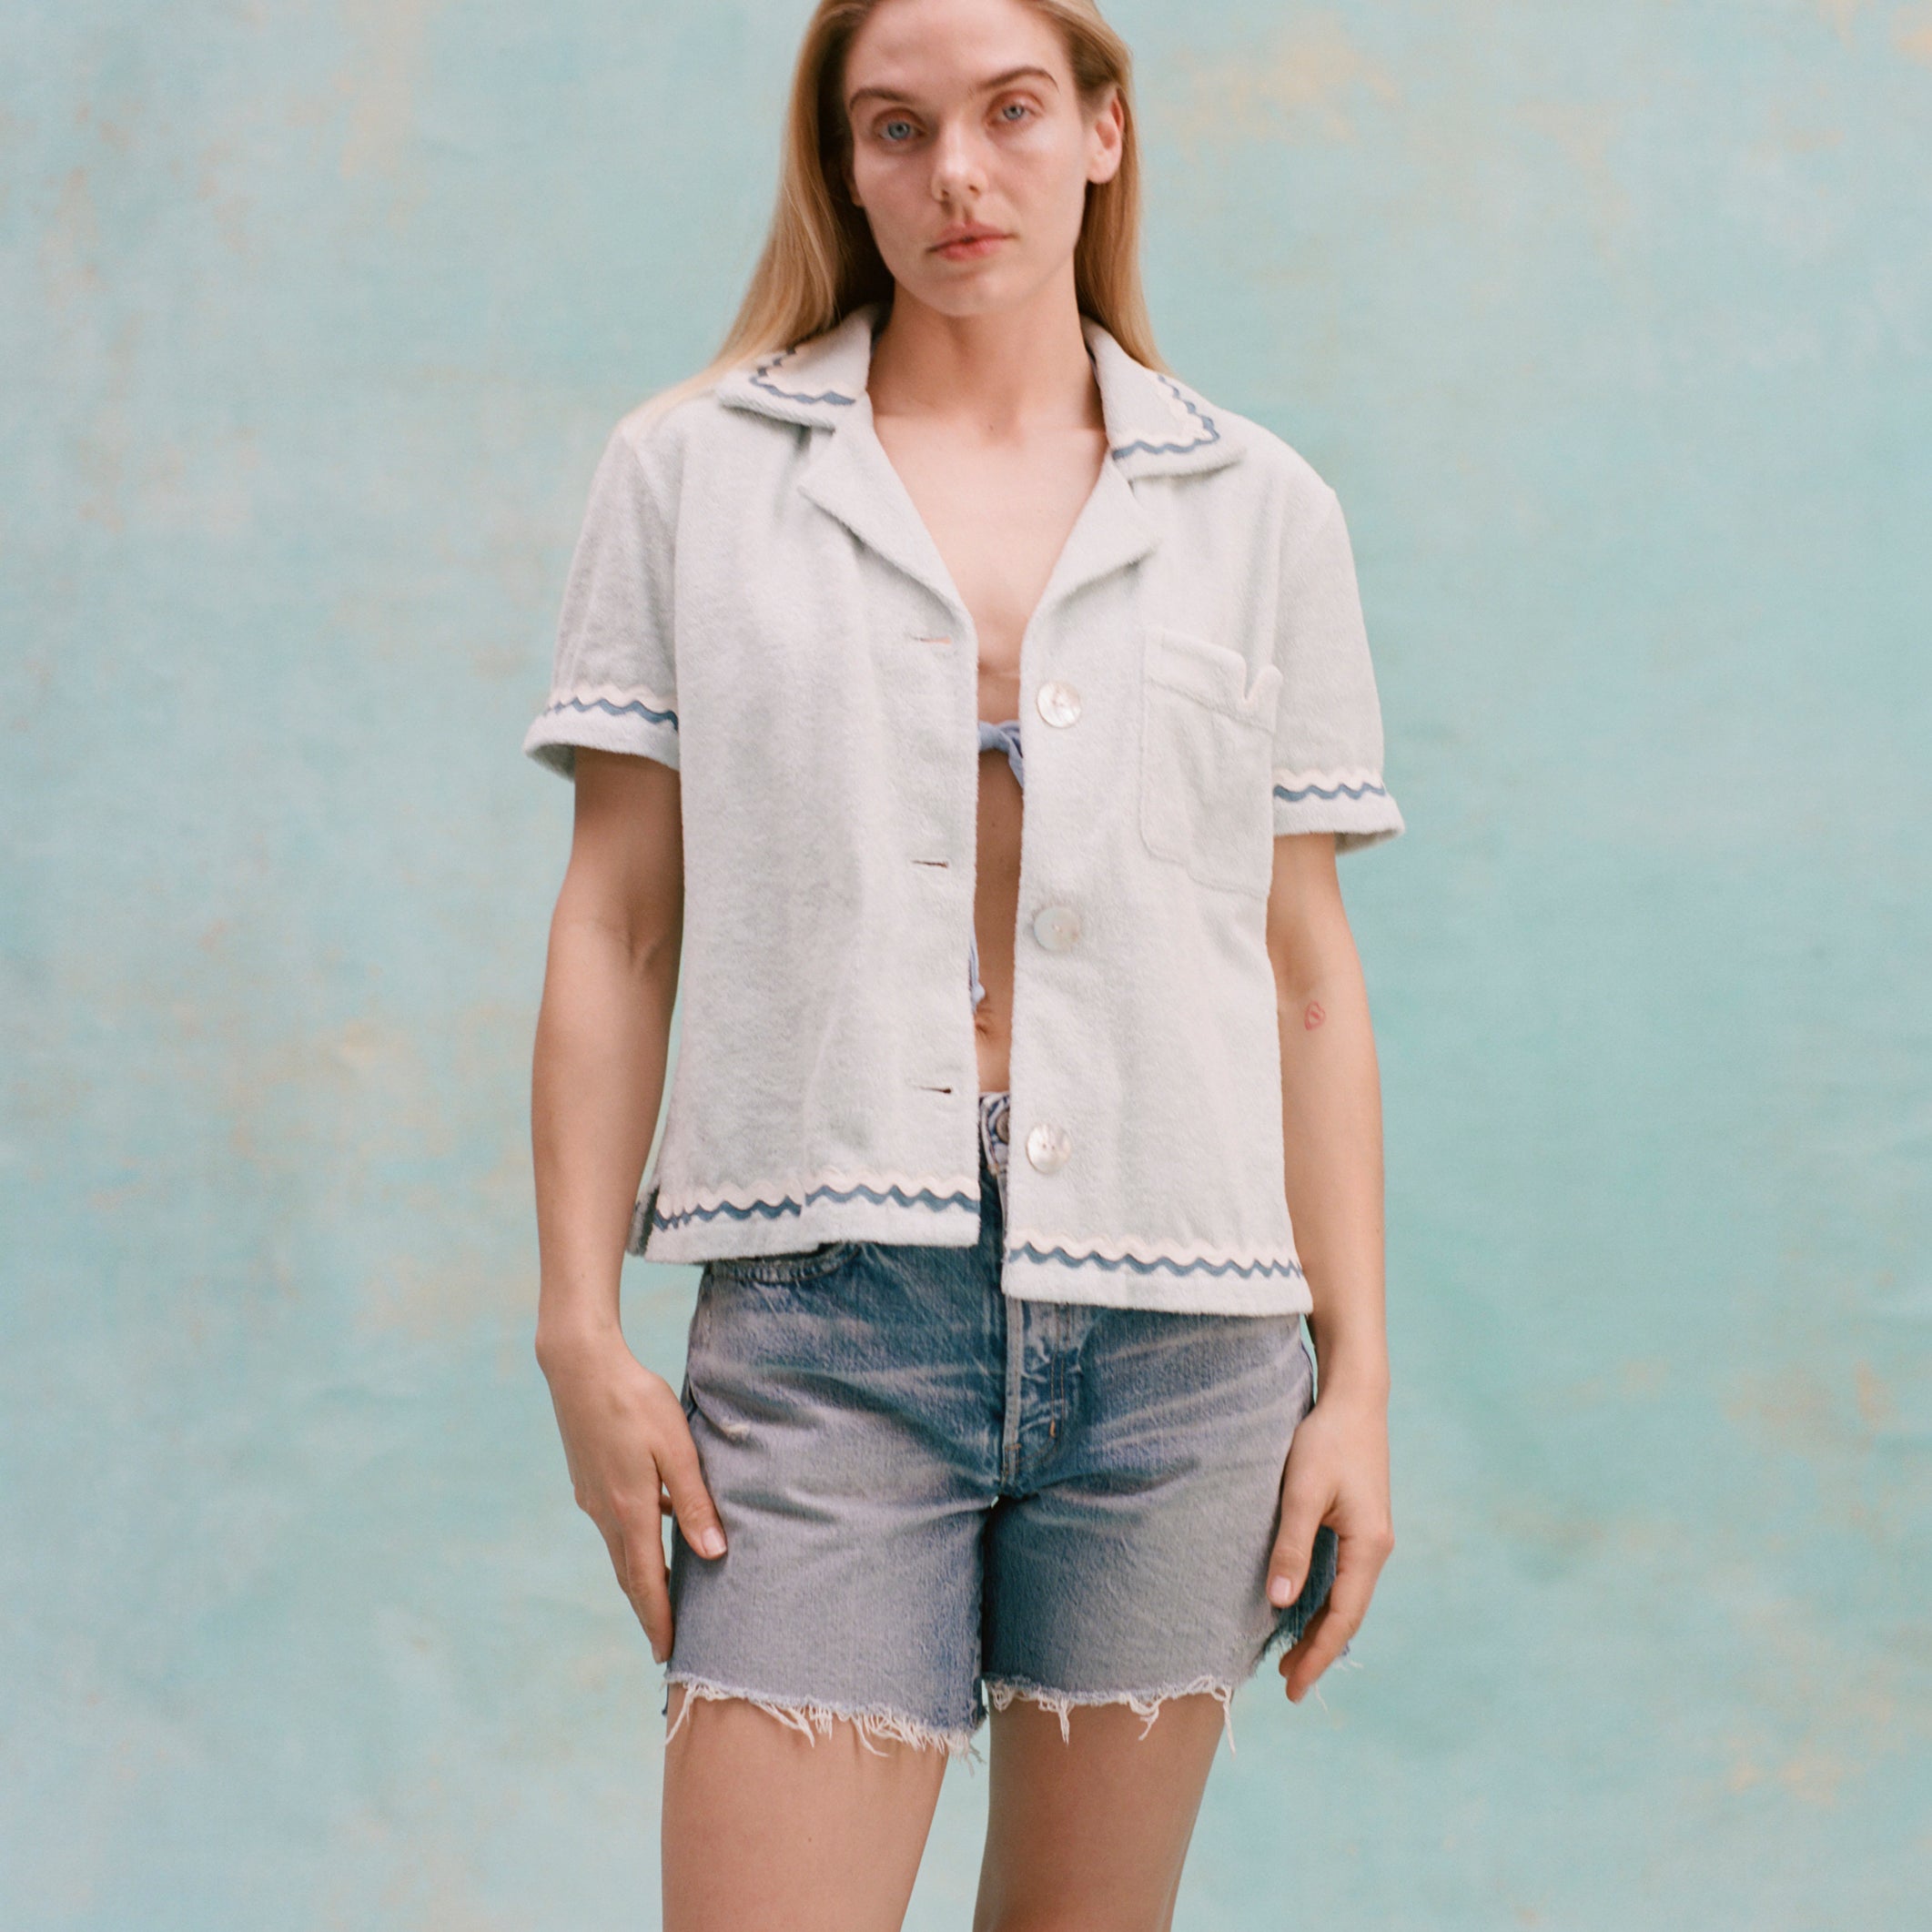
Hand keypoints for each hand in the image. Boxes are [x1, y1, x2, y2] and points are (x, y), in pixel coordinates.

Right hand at [537, 1330, 725, 1662]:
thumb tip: (714, 1554)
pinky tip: (655, 1526)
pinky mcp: (587, 1480)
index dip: (658, 1619)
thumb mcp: (676, 1446)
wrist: (580, 1365)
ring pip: (618, 1550)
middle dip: (647, 1610)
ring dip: (639, 1578)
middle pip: (628, 1575)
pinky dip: (632, 1541)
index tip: (668, 1653)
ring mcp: (591, 1496)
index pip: (645, 1581)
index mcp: (629, 1509)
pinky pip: (613, 1523)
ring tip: (661, 1597)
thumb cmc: (635, 1400)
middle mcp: (604, 1512)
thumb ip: (695, 1500)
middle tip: (665, 1644)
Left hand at [1265, 1383, 1393, 1702]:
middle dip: (1319, 1651)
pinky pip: (1343, 1577)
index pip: (1343, 1618)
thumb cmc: (1326, 1440)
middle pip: (1349, 1614)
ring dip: (1321, 1628)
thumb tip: (1282, 1602)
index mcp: (1368, 1546)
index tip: (1294, 1687)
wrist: (1354, 1398)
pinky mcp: (1360, 1523)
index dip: (1318, 1656)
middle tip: (1287, 1685)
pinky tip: (1304, 1609)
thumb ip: (1292, 1546)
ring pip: (1346, 1597)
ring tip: (1290, 1657)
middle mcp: (1376, 1547)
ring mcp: (1370, 1536)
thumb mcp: (1302, 1492)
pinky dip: (1324, 1601)